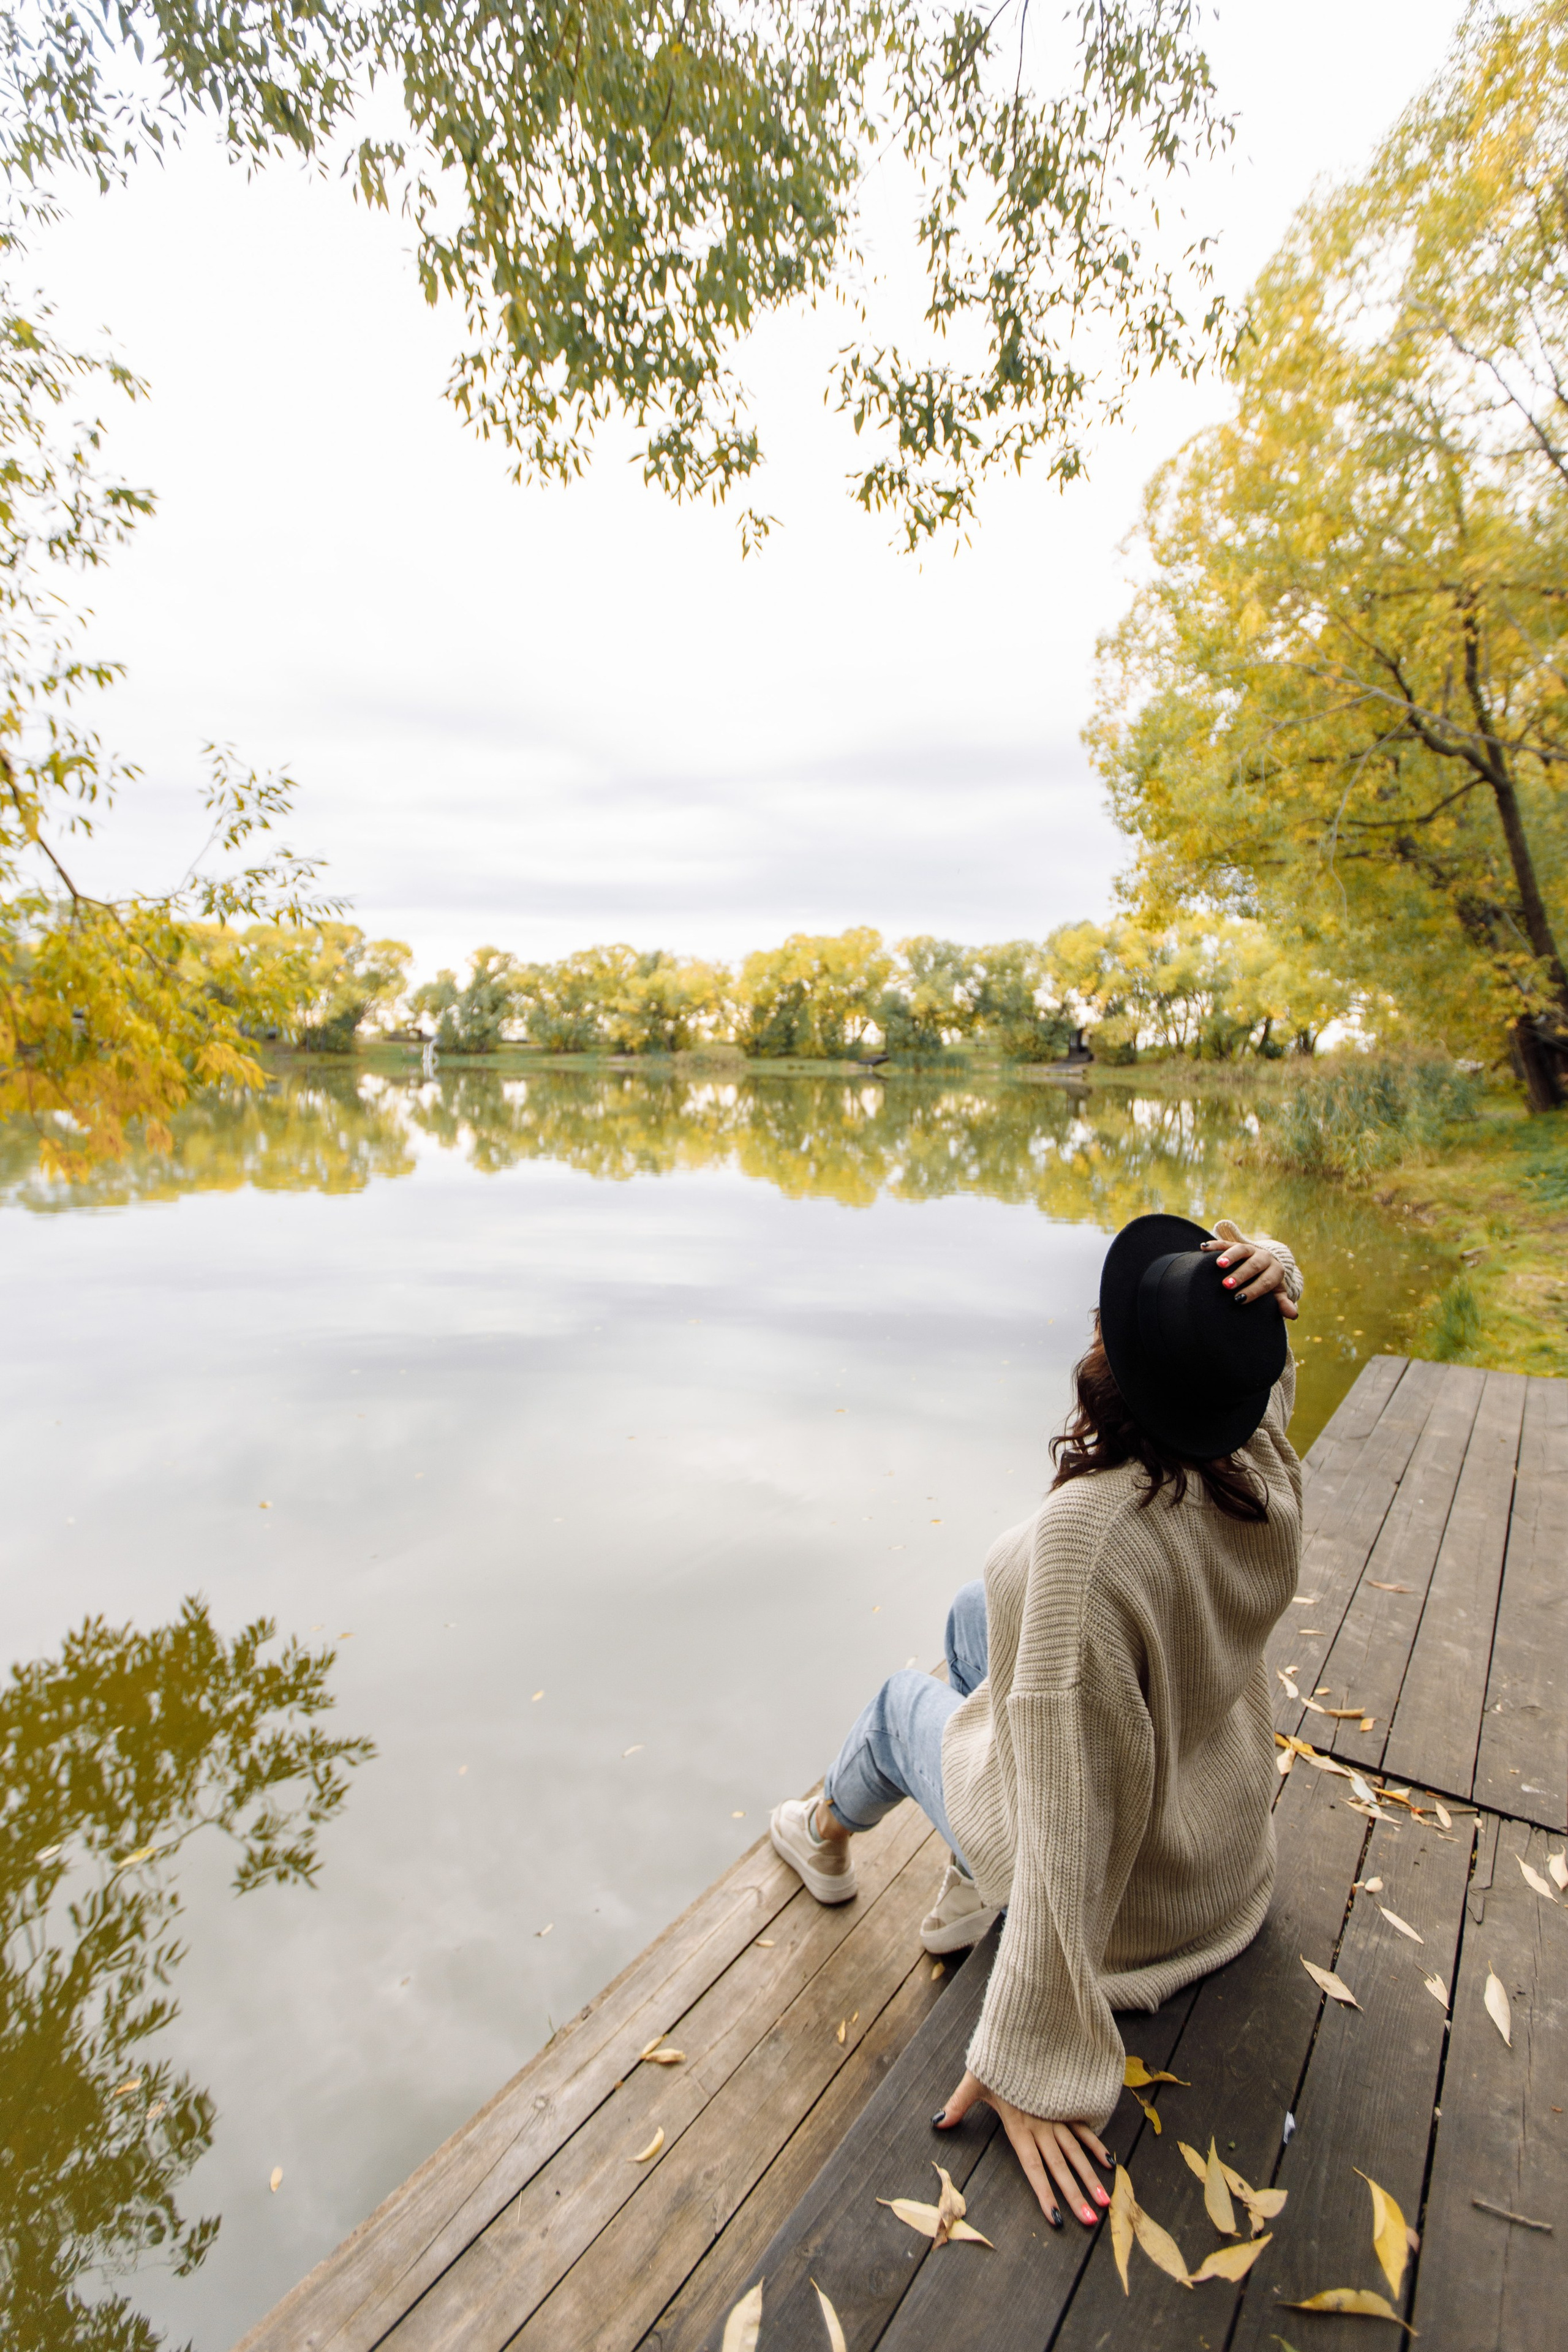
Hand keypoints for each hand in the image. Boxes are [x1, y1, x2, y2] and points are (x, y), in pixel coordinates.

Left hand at [934, 2070, 1111, 2228]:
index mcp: (1019, 2126)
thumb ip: (958, 2104)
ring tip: (1103, 2202)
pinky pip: (1083, 2128)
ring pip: (1076, 2152)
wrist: (1024, 2030)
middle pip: (1060, 2166)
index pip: (1033, 2168)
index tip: (1057, 2219)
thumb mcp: (974, 2081)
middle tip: (1090, 2221)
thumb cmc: (997, 2058)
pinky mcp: (1066, 2104)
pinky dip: (1096, 2145)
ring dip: (1089, 2177)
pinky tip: (1109, 2163)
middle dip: (1074, 2195)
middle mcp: (1041, 2126)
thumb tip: (937, 2123)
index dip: (1045, 2194)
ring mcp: (1056, 2116)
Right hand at [1201, 1225, 1298, 1319]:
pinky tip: (1203, 1248)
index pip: (1266, 1281)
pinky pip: (1226, 1242)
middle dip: (1240, 1275)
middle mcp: (1264, 1257)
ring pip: (1241, 1249)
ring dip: (1230, 1256)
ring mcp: (1250, 1249)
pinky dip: (1215, 1244)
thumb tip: (1293, 1315)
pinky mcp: (1237, 1243)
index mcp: (1275, 1270)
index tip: (1240, 1300)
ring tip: (1218, 1265)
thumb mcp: (1277, 1293)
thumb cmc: (1268, 1283)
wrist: (1267, 1262)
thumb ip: (1283, 1303)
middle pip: (1254, 1265)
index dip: (1254, 1290)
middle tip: (1226, 1285)